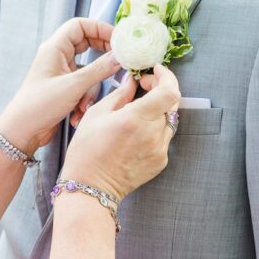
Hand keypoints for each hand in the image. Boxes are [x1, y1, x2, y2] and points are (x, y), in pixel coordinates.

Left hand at [0, 18, 123, 156]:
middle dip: (103, 56)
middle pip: (87, 44)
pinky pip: (83, 86)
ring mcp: (61, 73)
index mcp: (55, 48)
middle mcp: (58, 56)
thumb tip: (120, 57)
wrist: (22, 132)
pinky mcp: (64, 88)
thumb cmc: (40, 105)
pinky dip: (85, 98)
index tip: (118, 39)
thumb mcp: (74, 86)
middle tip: (119, 62)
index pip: (80, 25)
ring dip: (92, 88)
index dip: (100, 28)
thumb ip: (99, 69)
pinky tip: (79, 113)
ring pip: (88, 69)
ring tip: (85, 104)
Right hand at [64, 63, 180, 199]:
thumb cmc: (87, 150)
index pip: (169, 90)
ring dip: (158, 109)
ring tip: (138, 110)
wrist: (91, 188)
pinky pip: (164, 136)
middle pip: (171, 103)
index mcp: (136, 119)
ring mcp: (160, 150)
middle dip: (160, 89)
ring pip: (169, 119)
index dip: (166, 76)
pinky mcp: (161, 161)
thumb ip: (120, 94)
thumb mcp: (96, 114)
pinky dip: (155, 128)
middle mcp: (153, 134)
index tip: (154, 70)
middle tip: (143, 86)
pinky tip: (137, 131)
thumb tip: (132, 79)